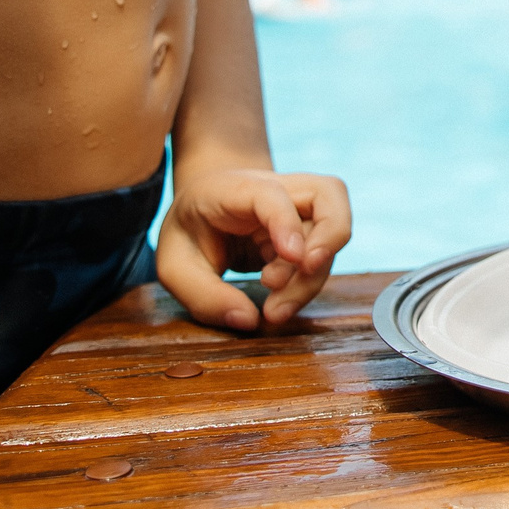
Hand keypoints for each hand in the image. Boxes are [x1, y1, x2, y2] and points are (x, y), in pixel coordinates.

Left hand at [156, 166, 352, 329]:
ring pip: (334, 226)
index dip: (286, 222)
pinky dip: (309, 282)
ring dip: (315, 273)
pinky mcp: (307, 231)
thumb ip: (204, 295)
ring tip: (276, 309)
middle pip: (327, 194)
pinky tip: (280, 302)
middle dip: (329, 237)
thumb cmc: (189, 232)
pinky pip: (323, 253)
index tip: (293, 258)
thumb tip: (249, 320)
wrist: (202, 208)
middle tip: (303, 274)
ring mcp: (297, 208)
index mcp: (233, 188)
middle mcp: (276, 189)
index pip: (271, 193)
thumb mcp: (174, 266)